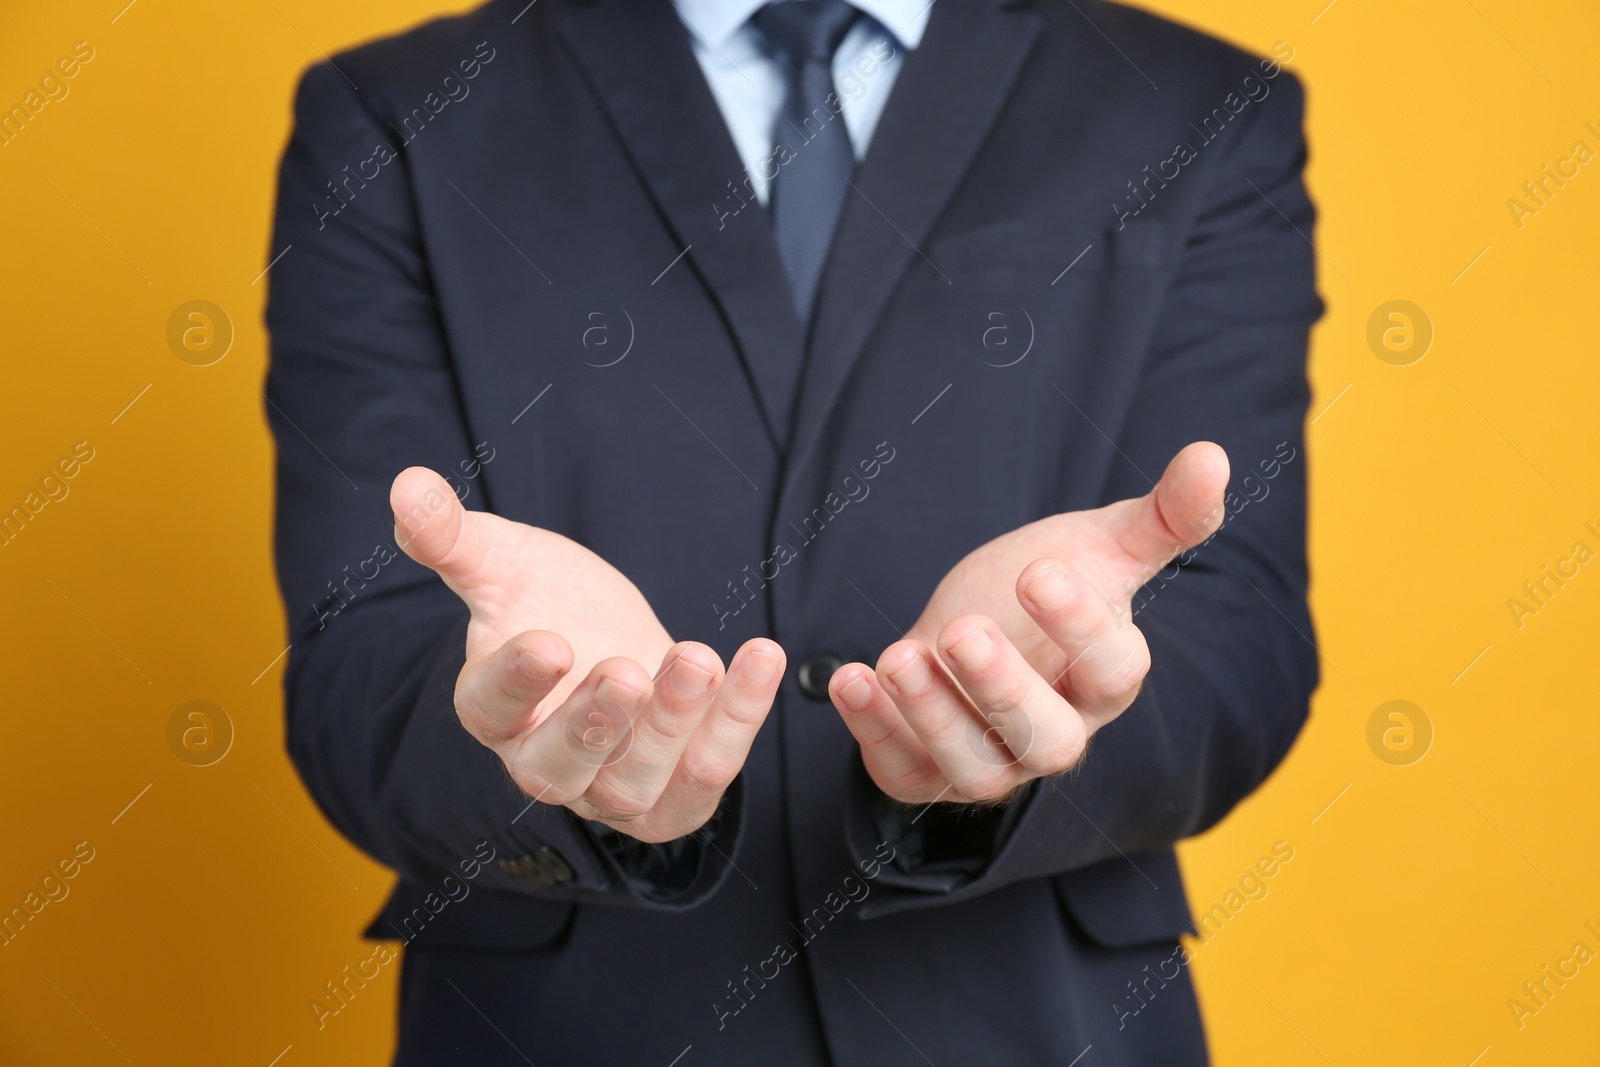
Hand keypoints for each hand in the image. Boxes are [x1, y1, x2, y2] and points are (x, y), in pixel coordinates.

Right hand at [390, 467, 784, 842]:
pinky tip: (762, 658)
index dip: (517, 680)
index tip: (550, 641)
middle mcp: (546, 763)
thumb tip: (407, 482)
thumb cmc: (553, 605)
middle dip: (596, 723)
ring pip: (635, 782)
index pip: (491, 708)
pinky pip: (708, 775)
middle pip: (557, 767)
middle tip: (627, 670)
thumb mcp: (506, 563)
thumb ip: (456, 537)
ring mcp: (612, 790)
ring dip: (673, 724)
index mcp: (494, 711)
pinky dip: (739, 720)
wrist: (618, 640)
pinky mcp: (675, 798)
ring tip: (699, 656)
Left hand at [827, 442, 1228, 804]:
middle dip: (1003, 690)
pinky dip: (872, 728)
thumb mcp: (1097, 548)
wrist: (961, 631)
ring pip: (975, 768)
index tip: (1038, 571)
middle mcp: (1054, 736)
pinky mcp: (923, 773)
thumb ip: (1162, 516)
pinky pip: (901, 769)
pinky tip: (849, 677)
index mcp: (1103, 681)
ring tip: (896, 656)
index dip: (1081, 627)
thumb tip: (1214, 455)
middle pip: (1047, 739)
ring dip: (932, 715)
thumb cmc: (1035, 594)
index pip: (1114, 671)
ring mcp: (989, 763)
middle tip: (960, 630)